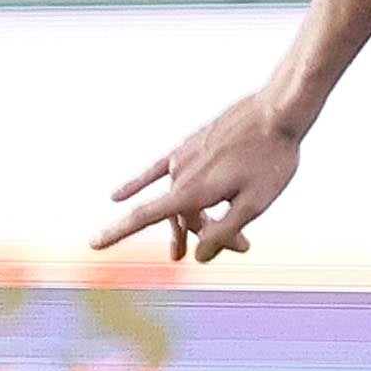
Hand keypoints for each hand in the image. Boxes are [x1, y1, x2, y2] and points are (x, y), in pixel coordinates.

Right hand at [95, 93, 305, 262]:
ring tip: (236, 240)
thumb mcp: (256, 204)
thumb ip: (225, 231)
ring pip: (180, 199)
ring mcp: (182, 158)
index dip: (117, 232)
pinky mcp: (188, 146)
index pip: (144, 217)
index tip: (93, 245)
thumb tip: (199, 258)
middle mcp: (180, 173)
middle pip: (181, 218)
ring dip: (199, 220)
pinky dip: (139, 184)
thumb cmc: (271, 160)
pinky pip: (157, 169)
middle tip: (244, 246)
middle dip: (206, 236)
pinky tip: (115, 195)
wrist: (276, 112)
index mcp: (193, 190)